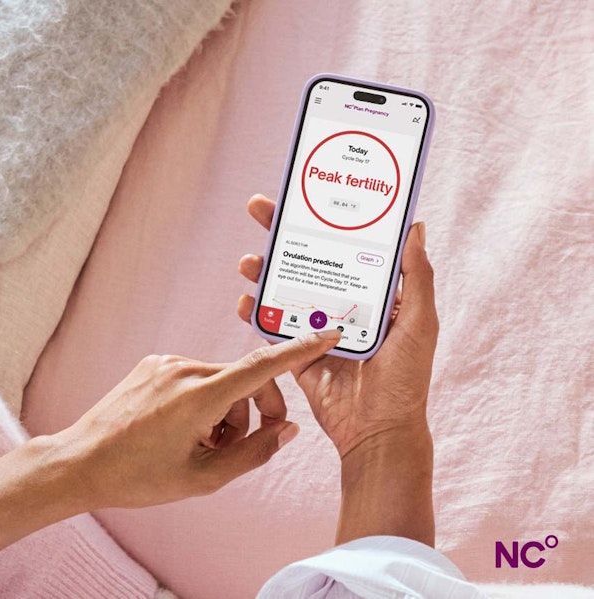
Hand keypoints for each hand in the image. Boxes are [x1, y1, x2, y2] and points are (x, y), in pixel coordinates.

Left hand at [51, 333, 340, 508]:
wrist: (80, 462)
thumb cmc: (138, 477)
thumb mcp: (204, 478)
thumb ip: (254, 453)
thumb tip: (288, 430)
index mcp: (199, 396)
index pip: (262, 366)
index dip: (300, 351)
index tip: (328, 335)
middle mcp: (184, 369)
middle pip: (244, 380)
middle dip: (252, 412)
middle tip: (235, 450)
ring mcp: (165, 363)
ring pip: (220, 381)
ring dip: (224, 411)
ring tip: (199, 447)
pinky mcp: (152, 364)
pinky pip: (195, 377)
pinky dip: (203, 401)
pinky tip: (181, 430)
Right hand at [236, 195, 437, 459]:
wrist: (377, 431)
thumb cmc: (406, 379)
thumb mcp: (419, 323)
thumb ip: (416, 278)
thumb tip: (415, 227)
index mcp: (372, 294)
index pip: (345, 246)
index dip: (324, 221)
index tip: (306, 195)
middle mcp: (342, 304)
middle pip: (307, 259)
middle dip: (282, 233)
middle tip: (259, 208)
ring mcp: (316, 328)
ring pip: (284, 288)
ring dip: (263, 270)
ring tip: (248, 260)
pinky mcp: (296, 352)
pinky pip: (272, 326)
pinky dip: (255, 311)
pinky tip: (244, 299)